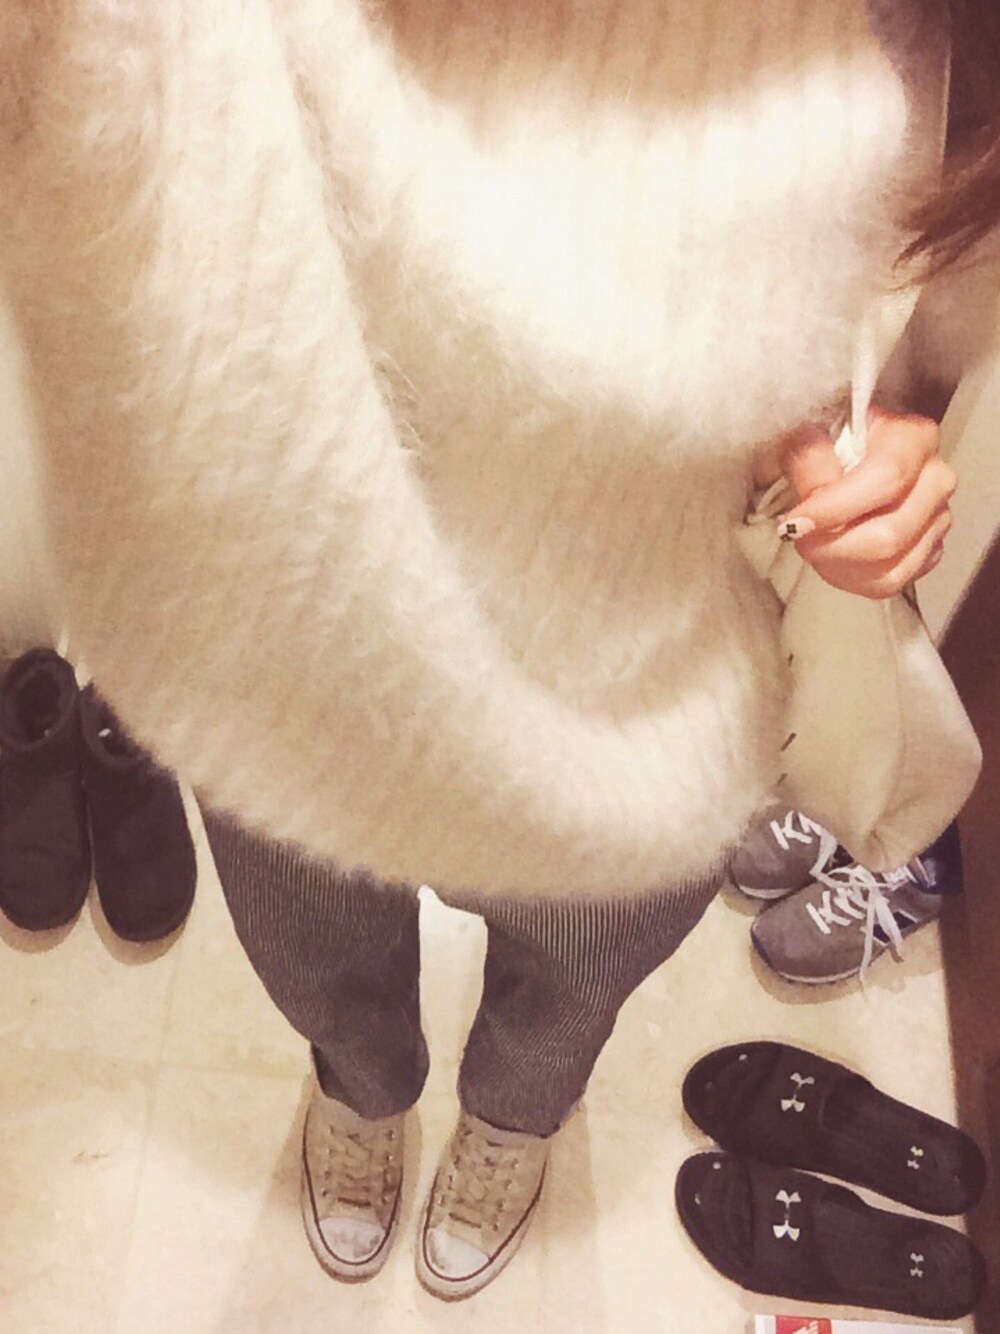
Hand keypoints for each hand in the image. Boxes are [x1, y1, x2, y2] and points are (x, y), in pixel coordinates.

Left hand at [777, 408, 955, 598]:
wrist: (849, 457)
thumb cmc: (832, 444)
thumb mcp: (812, 434)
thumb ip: (810, 458)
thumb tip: (815, 492)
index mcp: (914, 438)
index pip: (885, 479)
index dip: (835, 507)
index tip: (796, 522)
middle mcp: (936, 479)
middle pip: (890, 535)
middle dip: (832, 545)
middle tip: (798, 535)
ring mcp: (937, 519)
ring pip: (890, 568)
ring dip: (837, 565)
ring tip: (813, 544)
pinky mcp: (928, 550)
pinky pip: (889, 582)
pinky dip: (852, 578)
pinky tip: (833, 557)